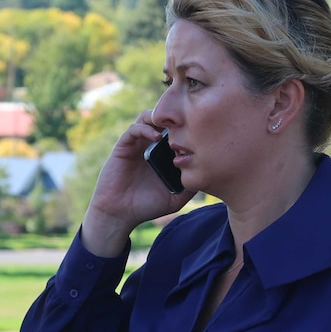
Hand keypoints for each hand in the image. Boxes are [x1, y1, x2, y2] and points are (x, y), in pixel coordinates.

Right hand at [81, 110, 196, 256]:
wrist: (120, 214)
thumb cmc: (147, 206)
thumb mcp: (176, 198)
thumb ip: (190, 186)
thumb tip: (210, 174)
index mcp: (163, 154)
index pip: (176, 131)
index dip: (187, 127)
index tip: (200, 130)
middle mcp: (150, 146)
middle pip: (164, 120)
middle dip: (175, 117)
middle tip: (188, 121)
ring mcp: (137, 145)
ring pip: (148, 118)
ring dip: (160, 118)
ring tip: (173, 125)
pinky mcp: (123, 146)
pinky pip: (134, 129)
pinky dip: (146, 128)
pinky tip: (157, 137)